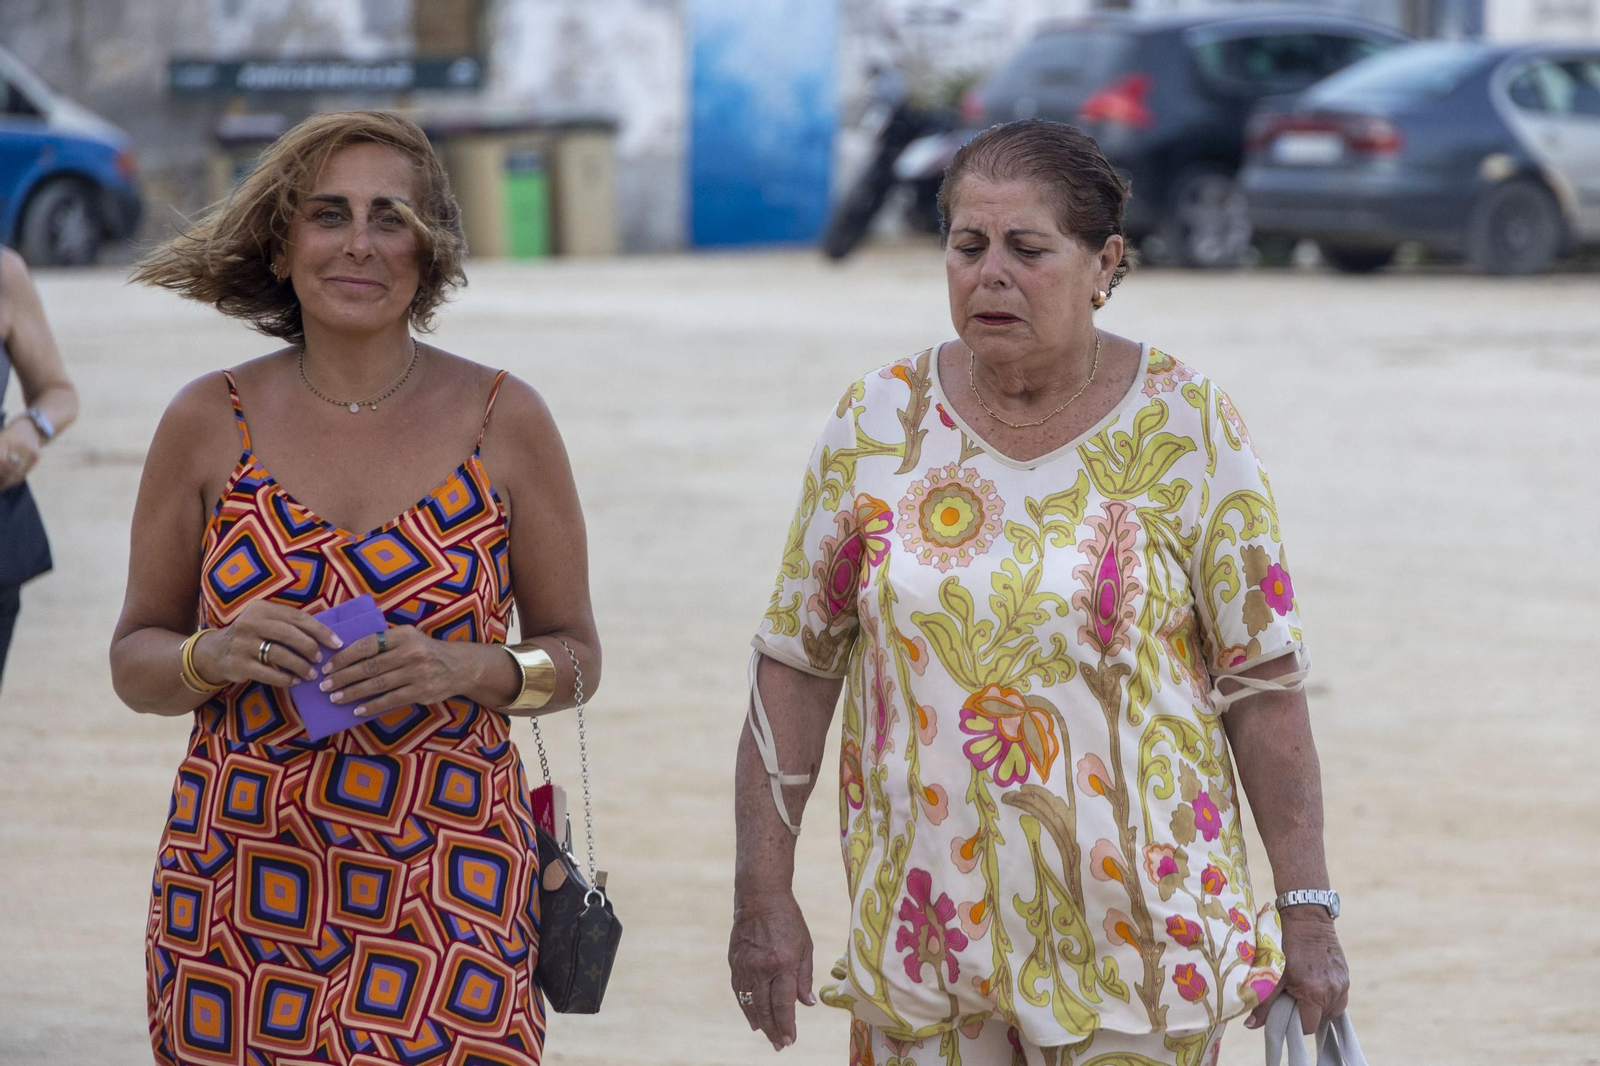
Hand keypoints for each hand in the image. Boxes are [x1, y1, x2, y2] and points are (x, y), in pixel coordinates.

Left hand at [0, 419, 41, 491]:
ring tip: (2, 486)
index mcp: (6, 439)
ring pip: (17, 472)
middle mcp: (19, 444)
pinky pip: (25, 472)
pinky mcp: (36, 456)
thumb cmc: (10, 435)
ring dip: (8, 481)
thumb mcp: (0, 440)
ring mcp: (29, 451)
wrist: (31, 427)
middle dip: (1, 478)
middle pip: (8, 467)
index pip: (1, 460)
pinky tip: (11, 483)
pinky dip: (17, 480)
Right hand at [194, 601, 341, 688]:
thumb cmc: (253, 635)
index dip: (320, 630)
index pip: (297, 617)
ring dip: (300, 666)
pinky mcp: (239, 664)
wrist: (216, 652)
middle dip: (309, 647)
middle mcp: (250, 623)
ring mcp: (242, 644)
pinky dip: (285, 678)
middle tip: (320, 659)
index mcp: (261, 608)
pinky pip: (268, 673)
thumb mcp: (266, 622)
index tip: (336, 642)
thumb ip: (290, 624)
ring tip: (311, 674)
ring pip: (279, 654)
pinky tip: (295, 681)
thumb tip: (327, 636)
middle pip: (289, 634)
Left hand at [321, 625, 463, 716]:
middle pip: (369, 666)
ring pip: (377, 684)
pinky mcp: (421, 691)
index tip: (328, 666)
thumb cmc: (426, 651)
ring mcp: (416, 673)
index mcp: (403, 635)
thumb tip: (347, 654)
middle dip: (343, 677)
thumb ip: (384, 642)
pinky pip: (390, 700)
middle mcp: (410, 652)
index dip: (345, 656)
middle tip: (324, 685)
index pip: (367, 644)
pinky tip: (357, 710)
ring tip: (334, 698)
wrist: (459, 666)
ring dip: (352, 692)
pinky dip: (371, 706)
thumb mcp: (409, 637)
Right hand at [729, 888, 814, 1050]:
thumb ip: (805, 977)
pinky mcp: (735, 962)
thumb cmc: (788, 919)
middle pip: (766, 1009)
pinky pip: (740, 991)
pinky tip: (752, 1017)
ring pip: (750, 1003)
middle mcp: (762, 969)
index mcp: (783, 964)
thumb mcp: (805, 946)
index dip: (787, 1025)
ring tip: (766, 1035)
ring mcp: (745, 966)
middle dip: (774, 1030)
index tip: (791, 1040)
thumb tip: (807, 1004)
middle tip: (780, 1045)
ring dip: (759, 1023)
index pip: (784, 1005)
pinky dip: (746, 1006)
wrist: (760, 897)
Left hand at [1247, 910, 1349, 1034]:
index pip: (1308, 1026)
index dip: (1295, 1024)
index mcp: (1314, 993)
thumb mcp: (1273, 973)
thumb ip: (1264, 1002)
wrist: (1306, 918)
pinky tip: (1314, 984)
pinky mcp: (1345, 975)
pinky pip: (1339, 997)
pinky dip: (1327, 996)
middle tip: (1292, 998)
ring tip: (1303, 991)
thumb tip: (1250, 1025)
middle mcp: (1333, 991)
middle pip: (1321, 1019)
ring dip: (1318, 1006)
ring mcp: (1342, 983)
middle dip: (1306, 1013)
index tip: (1285, 1012)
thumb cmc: (1285, 944)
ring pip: (1332, 1010)